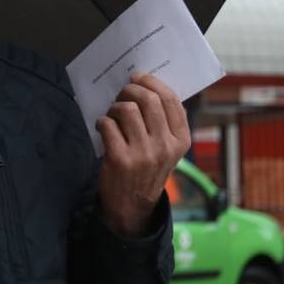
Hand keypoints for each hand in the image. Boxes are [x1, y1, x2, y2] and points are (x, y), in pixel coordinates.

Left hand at [96, 73, 192, 236]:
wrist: (132, 206)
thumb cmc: (147, 169)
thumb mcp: (167, 149)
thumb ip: (165, 122)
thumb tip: (150, 85)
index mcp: (181, 140)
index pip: (170, 100)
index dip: (152, 82)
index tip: (138, 77)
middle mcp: (165, 146)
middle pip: (148, 100)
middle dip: (130, 90)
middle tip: (122, 94)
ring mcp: (143, 154)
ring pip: (127, 110)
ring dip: (115, 107)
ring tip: (113, 116)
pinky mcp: (121, 160)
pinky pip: (108, 125)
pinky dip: (102, 122)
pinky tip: (104, 128)